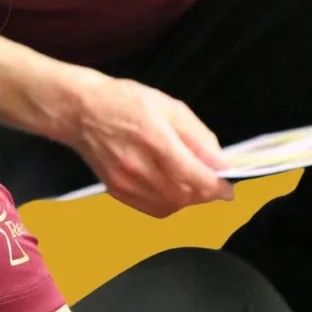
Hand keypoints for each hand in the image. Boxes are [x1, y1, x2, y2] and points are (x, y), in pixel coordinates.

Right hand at [64, 74, 233, 216]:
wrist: (82, 112)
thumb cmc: (126, 102)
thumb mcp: (170, 107)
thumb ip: (198, 136)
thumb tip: (220, 161)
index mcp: (156, 139)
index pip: (195, 176)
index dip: (217, 187)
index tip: (229, 187)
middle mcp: (140, 166)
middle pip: (184, 195)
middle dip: (205, 193)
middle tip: (214, 183)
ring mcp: (126, 183)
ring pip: (170, 206)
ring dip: (189, 199)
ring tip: (194, 183)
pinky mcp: (117, 192)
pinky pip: (153, 209)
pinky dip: (170, 204)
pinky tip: (174, 188)